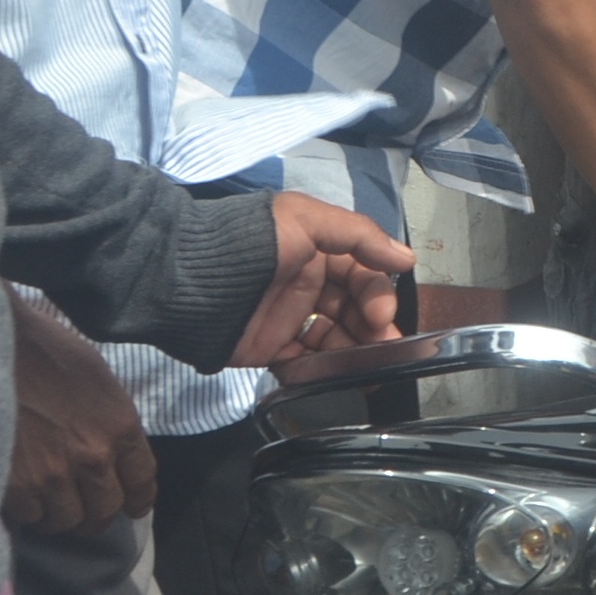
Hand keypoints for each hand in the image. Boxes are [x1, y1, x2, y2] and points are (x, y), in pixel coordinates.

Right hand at [4, 297, 154, 529]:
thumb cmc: (42, 349)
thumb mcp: (97, 378)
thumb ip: (110, 423)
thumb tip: (113, 455)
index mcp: (120, 428)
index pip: (142, 485)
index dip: (136, 501)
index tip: (130, 505)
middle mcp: (93, 457)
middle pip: (105, 511)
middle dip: (96, 512)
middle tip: (82, 506)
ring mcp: (52, 475)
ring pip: (67, 521)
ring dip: (60, 514)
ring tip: (48, 500)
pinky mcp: (14, 486)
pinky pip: (31, 517)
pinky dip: (28, 511)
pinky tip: (22, 494)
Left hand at [230, 193, 410, 366]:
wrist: (189, 279)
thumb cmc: (253, 243)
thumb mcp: (305, 219)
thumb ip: (359, 235)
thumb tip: (407, 258)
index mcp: (318, 252)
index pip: (363, 275)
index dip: (378, 295)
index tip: (382, 317)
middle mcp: (307, 284)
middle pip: (355, 310)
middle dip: (374, 328)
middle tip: (383, 348)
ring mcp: (290, 318)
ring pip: (337, 338)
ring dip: (357, 352)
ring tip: (368, 369)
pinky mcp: (272, 348)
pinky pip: (307, 361)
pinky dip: (325, 369)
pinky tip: (338, 375)